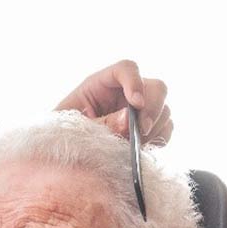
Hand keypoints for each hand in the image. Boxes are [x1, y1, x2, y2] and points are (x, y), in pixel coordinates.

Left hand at [54, 59, 171, 145]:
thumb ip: (101, 124)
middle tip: (140, 131)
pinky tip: (142, 149)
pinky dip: (159, 138)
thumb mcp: (75, 130)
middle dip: (153, 108)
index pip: (126, 69)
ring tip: (134, 145)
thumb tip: (128, 120)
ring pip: (163, 109)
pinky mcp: (144, 130)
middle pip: (155, 87)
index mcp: (99, 85)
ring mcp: (136, 112)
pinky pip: (165, 128)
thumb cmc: (61, 139)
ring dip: (155, 127)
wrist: (62, 158)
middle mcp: (122, 94)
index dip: (135, 81)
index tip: (136, 103)